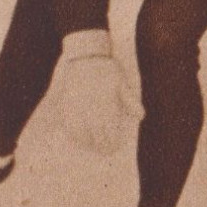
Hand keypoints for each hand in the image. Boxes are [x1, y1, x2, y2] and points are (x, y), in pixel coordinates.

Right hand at [51, 31, 136, 154]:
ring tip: (90, 146)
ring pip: (80, 132)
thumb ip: (130, 101)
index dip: (112, 142)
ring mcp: (76, 107)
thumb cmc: (106, 68)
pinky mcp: (66, 103)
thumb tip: (140, 117)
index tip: (114, 148)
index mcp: (106, 104)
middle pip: (95, 135)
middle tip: (104, 151)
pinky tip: (77, 136)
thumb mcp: (122, 82)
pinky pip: (67, 123)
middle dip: (101, 145)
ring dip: (85, 142)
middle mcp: (90, 108)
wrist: (85, 55)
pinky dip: (72, 132)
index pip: (109, 131)